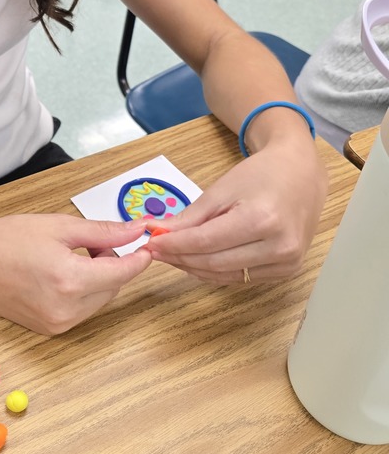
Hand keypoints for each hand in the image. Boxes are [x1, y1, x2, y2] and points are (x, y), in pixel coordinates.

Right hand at [0, 214, 151, 334]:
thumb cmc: (7, 238)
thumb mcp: (58, 226)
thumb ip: (103, 231)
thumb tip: (137, 229)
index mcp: (71, 280)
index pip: (122, 273)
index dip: (138, 257)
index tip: (147, 242)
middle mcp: (67, 309)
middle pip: (113, 288)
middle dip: (114, 264)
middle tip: (94, 242)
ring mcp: (58, 323)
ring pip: (100, 301)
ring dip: (99, 279)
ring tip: (74, 256)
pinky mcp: (50, 329)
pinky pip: (82, 310)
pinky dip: (83, 292)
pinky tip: (62, 274)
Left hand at [146, 141, 326, 284]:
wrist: (301, 175)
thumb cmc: (262, 175)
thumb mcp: (223, 189)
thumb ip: (192, 216)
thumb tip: (159, 233)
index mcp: (263, 219)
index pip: (207, 242)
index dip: (175, 245)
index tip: (151, 242)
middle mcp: (279, 246)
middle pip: (215, 263)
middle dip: (180, 258)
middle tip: (155, 250)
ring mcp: (287, 263)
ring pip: (226, 276)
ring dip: (194, 268)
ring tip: (171, 255)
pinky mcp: (287, 271)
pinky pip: (242, 278)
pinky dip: (216, 271)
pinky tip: (196, 261)